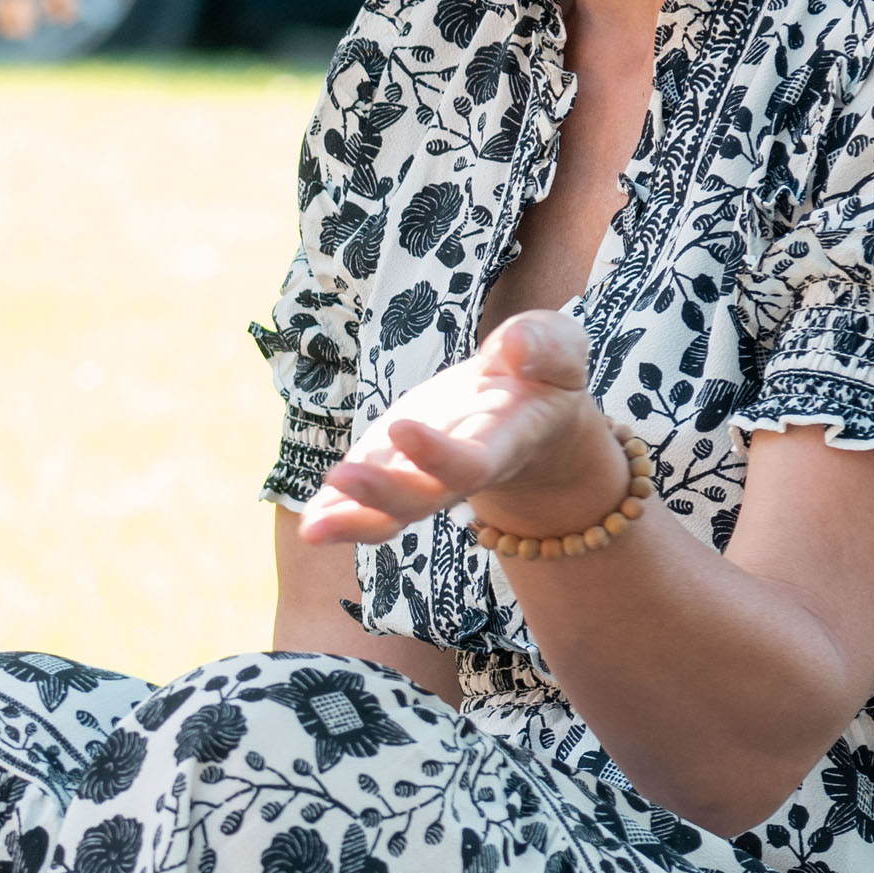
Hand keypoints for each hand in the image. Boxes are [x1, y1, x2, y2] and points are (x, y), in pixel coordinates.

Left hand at [299, 309, 623, 549]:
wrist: (529, 410)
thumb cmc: (542, 375)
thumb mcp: (561, 350)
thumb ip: (546, 346)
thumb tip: (514, 345)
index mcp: (504, 442)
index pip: (471, 462)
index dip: (437, 454)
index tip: (401, 426)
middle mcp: (460, 470)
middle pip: (423, 498)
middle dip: (383, 493)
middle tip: (342, 475)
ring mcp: (424, 475)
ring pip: (391, 514)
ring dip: (352, 519)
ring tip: (314, 527)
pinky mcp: (395, 468)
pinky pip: (367, 505)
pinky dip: (338, 514)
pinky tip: (312, 523)